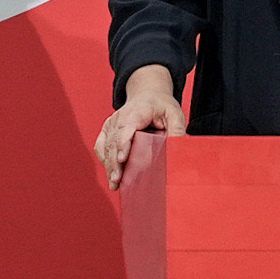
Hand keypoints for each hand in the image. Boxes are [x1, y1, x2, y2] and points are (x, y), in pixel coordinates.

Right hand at [94, 66, 184, 187]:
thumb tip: (178, 149)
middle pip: (114, 141)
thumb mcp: (175, 113)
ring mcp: (110, 124)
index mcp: (136, 111)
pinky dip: (104, 160)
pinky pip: (101, 147)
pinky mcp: (107, 131)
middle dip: (114, 162)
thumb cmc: (161, 105)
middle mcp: (119, 117)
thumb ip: (177, 130)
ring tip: (114, 184)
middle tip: (118, 181)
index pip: (126, 128)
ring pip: (106, 147)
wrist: (147, 94)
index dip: (123, 143)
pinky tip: (111, 174)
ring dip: (109, 166)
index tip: (123, 159)